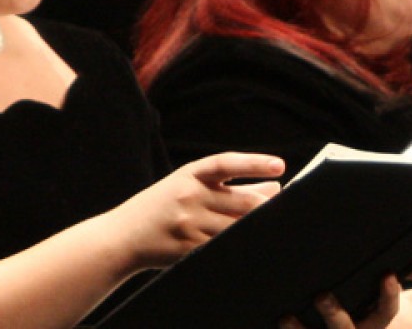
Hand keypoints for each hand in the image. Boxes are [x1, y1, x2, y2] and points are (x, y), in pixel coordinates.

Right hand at [113, 152, 283, 267]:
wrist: (124, 236)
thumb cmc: (162, 208)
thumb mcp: (189, 187)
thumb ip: (231, 186)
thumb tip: (275, 187)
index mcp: (189, 175)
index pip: (226, 163)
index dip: (254, 163)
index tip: (279, 166)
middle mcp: (189, 195)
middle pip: (240, 200)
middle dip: (265, 206)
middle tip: (287, 206)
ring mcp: (188, 223)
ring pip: (236, 226)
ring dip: (257, 227)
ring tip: (275, 227)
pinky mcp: (188, 248)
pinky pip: (222, 247)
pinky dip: (239, 245)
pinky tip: (252, 244)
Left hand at [279, 275, 400, 328]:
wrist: (358, 321)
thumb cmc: (363, 291)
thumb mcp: (373, 282)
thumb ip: (386, 267)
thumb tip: (402, 228)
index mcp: (373, 320)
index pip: (385, 311)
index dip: (389, 294)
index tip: (387, 275)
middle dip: (333, 314)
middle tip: (321, 296)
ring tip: (285, 318)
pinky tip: (273, 322)